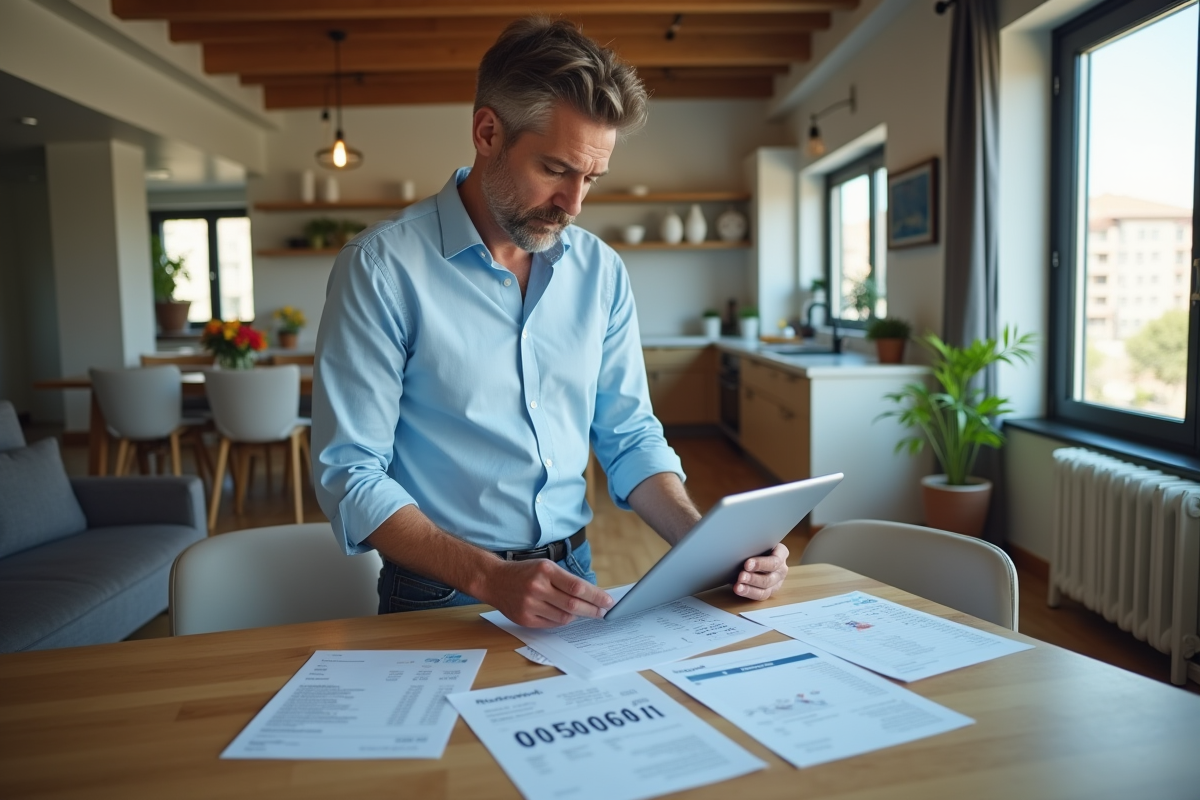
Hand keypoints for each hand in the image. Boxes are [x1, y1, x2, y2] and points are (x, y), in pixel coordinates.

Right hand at [481, 558, 613, 627]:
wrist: (494, 580)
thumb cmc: (525, 572)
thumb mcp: (545, 567)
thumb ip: (566, 580)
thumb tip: (592, 595)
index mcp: (545, 571)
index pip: (577, 587)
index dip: (596, 596)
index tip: (608, 601)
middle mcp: (537, 587)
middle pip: (573, 604)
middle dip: (592, 610)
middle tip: (603, 612)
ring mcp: (530, 605)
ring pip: (564, 616)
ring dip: (577, 616)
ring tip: (584, 612)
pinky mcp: (525, 619)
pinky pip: (552, 624)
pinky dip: (562, 620)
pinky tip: (565, 615)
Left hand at [733, 543, 788, 600]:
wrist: (756, 551)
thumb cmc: (757, 545)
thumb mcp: (758, 542)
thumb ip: (754, 546)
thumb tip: (739, 548)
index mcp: (782, 553)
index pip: (774, 561)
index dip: (761, 564)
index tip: (747, 564)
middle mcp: (781, 569)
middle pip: (769, 577)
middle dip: (753, 578)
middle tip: (741, 576)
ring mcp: (777, 581)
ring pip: (765, 588)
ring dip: (750, 588)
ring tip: (738, 586)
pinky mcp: (769, 590)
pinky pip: (760, 595)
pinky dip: (748, 592)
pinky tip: (739, 590)